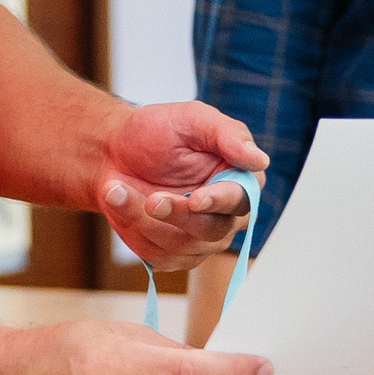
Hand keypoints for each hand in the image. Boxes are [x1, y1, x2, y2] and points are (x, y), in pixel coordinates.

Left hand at [97, 102, 267, 269]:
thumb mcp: (192, 119)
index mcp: (238, 180)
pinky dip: (133, 229)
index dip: (219, 202)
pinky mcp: (171, 254)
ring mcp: (198, 238)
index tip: (195, 199)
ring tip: (117, 189)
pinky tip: (118, 200)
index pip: (242, 200)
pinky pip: (157, 255)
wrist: (114, 151)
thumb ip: (228, 134)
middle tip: (151, 199)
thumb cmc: (158, 131)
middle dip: (178, 215)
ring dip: (146, 220)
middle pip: (213, 230)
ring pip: (182, 246)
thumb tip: (259, 160)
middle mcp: (225, 214)